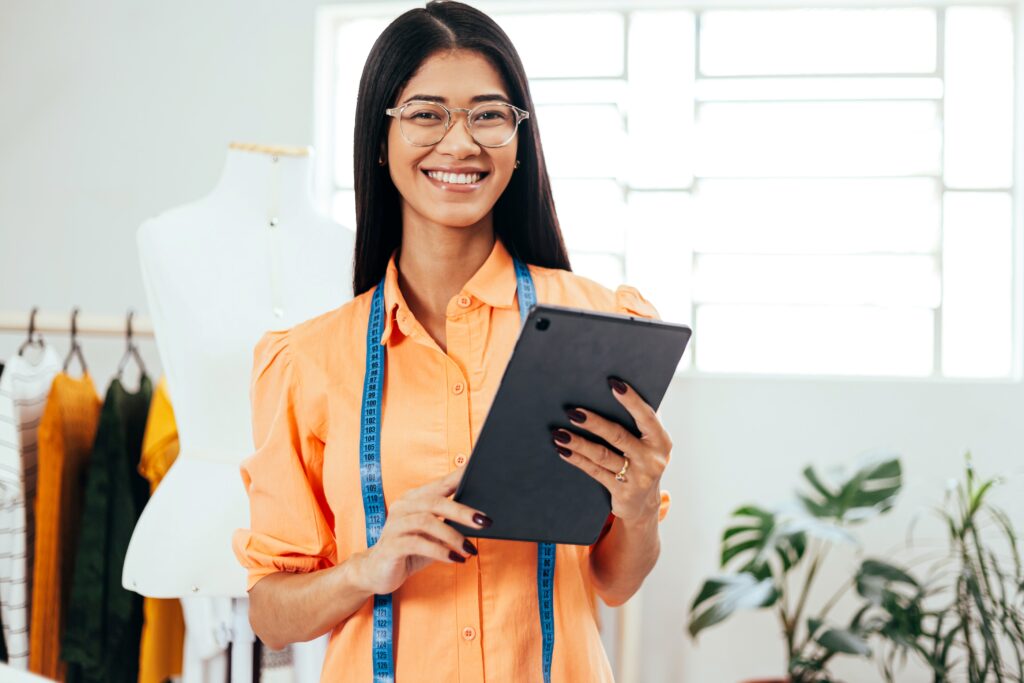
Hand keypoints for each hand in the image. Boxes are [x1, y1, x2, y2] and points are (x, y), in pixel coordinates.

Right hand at [353, 468, 491, 594]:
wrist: (377, 572)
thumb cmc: (411, 550)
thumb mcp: (434, 534)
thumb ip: (450, 522)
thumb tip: (482, 518)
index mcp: (414, 498)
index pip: (441, 483)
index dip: (460, 475)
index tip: (480, 467)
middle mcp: (403, 507)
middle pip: (435, 501)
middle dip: (462, 511)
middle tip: (485, 521)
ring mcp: (394, 525)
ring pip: (426, 521)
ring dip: (452, 536)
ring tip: (470, 549)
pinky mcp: (390, 546)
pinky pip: (417, 544)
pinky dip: (440, 551)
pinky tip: (455, 559)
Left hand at [552, 377, 670, 523]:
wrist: (644, 505)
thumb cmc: (643, 461)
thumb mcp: (651, 443)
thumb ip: (643, 420)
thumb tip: (620, 388)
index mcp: (661, 441)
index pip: (646, 416)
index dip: (631, 400)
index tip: (613, 384)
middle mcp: (652, 459)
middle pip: (618, 436)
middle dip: (594, 422)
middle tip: (572, 411)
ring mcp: (637, 477)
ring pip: (602, 455)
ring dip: (578, 443)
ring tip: (559, 433)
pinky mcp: (621, 492)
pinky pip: (595, 471)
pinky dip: (577, 460)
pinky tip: (562, 450)